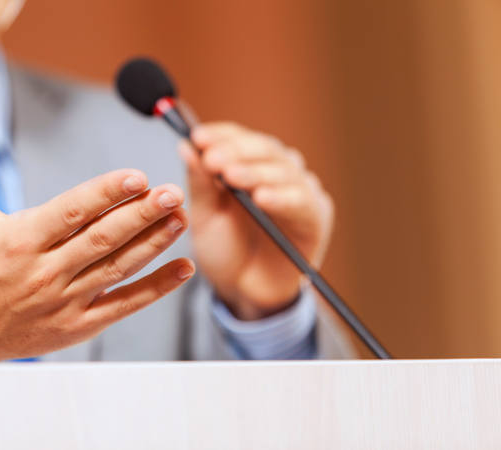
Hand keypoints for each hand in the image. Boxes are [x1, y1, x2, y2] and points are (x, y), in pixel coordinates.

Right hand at [0, 103, 194, 361]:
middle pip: (103, 239)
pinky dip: (155, 289)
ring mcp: (64, 301)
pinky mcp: (77, 325)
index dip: (106, 193)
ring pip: (118, 268)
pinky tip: (182, 269)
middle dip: (142, 215)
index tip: (138, 176)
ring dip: (154, 243)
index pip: (71, 212)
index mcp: (19, 240)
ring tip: (181, 218)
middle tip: (172, 193)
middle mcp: (45, 272)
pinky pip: (123, 306)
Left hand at [180, 122, 332, 319]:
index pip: (239, 138)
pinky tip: (261, 198)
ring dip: (256, 172)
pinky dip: (282, 198)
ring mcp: (300, 192)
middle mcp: (278, 172)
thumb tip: (186, 145)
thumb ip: (200, 182)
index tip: (197, 137)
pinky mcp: (315, 217)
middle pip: (264, 149)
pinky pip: (301, 202)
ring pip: (284, 171)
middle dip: (236, 151)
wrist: (243, 292)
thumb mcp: (203, 216)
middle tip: (212, 158)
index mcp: (250, 165)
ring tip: (231, 177)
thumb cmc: (224, 250)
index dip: (220, 135)